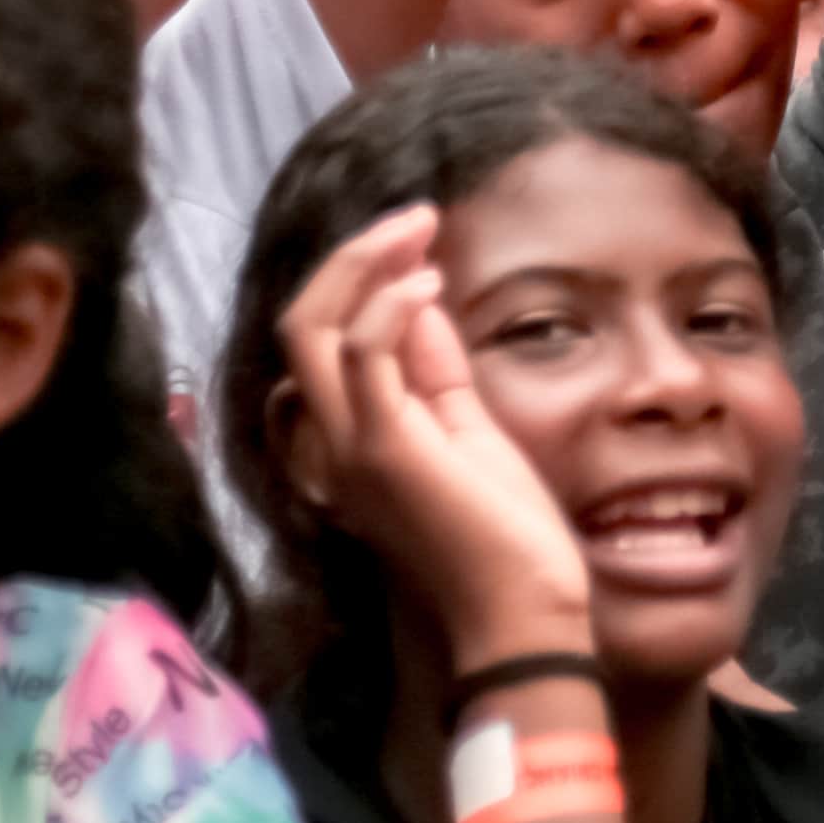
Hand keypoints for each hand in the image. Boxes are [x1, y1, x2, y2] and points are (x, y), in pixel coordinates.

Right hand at [275, 204, 589, 662]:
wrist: (523, 604)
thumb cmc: (502, 526)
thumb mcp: (465, 424)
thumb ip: (433, 365)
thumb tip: (415, 295)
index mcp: (346, 437)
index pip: (320, 339)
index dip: (357, 275)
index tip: (413, 236)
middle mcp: (329, 443)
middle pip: (300, 324)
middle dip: (351, 257)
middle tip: (412, 218)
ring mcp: (348, 448)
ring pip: (313, 332)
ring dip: (364, 265)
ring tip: (418, 229)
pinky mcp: (382, 451)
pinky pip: (362, 360)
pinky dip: (388, 308)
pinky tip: (428, 283)